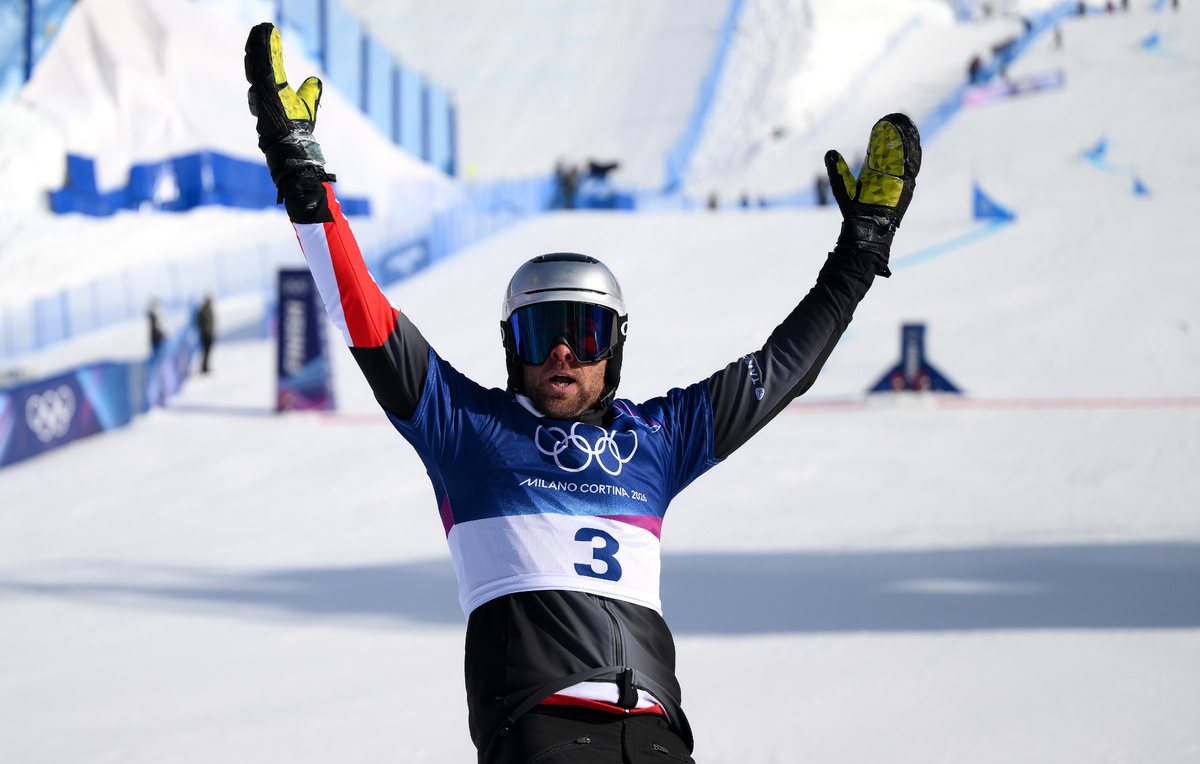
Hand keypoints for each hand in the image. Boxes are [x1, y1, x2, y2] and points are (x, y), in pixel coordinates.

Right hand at [244, 22, 333, 188]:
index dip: (268, 52)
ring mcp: (263, 89)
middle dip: (258, 43)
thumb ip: (310, 92)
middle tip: (260, 28)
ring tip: (262, 28)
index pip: (268, 66)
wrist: (292, 143)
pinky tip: (266, 36)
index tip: (269, 36)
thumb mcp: (307, 105)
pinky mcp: (265, 89)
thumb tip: (315, 80)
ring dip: (259, 43)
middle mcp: (264, 89)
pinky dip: (264, 50)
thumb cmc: (298, 129)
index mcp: (271, 90)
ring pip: (257, 60)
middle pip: (258, 60)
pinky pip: (263, 65)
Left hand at [824, 113, 920, 276]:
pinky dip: (912, 154)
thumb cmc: (854, 213)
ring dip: (908, 139)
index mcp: (880, 176)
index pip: (885, 152)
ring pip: (907, 156)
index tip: (886, 121)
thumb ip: (838, 169)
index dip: (886, 137)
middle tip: (898, 116)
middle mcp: (892, 177)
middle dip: (900, 133)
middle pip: (898, 151)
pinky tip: (912, 140)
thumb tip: (830, 151)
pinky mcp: (906, 188)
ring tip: (905, 122)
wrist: (864, 231)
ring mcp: (900, 182)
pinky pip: (911, 168)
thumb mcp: (844, 186)